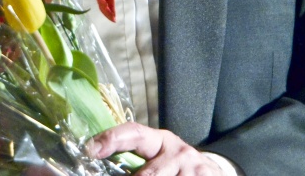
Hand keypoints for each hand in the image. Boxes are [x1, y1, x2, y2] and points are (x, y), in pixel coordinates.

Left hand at [86, 123, 221, 174]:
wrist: (213, 171)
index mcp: (159, 140)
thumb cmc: (176, 166)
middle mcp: (177, 151)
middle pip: (149, 175)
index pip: (134, 133)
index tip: (91, 149)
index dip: (112, 138)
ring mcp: (193, 168)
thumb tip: (99, 162)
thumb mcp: (159, 156)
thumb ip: (137, 159)